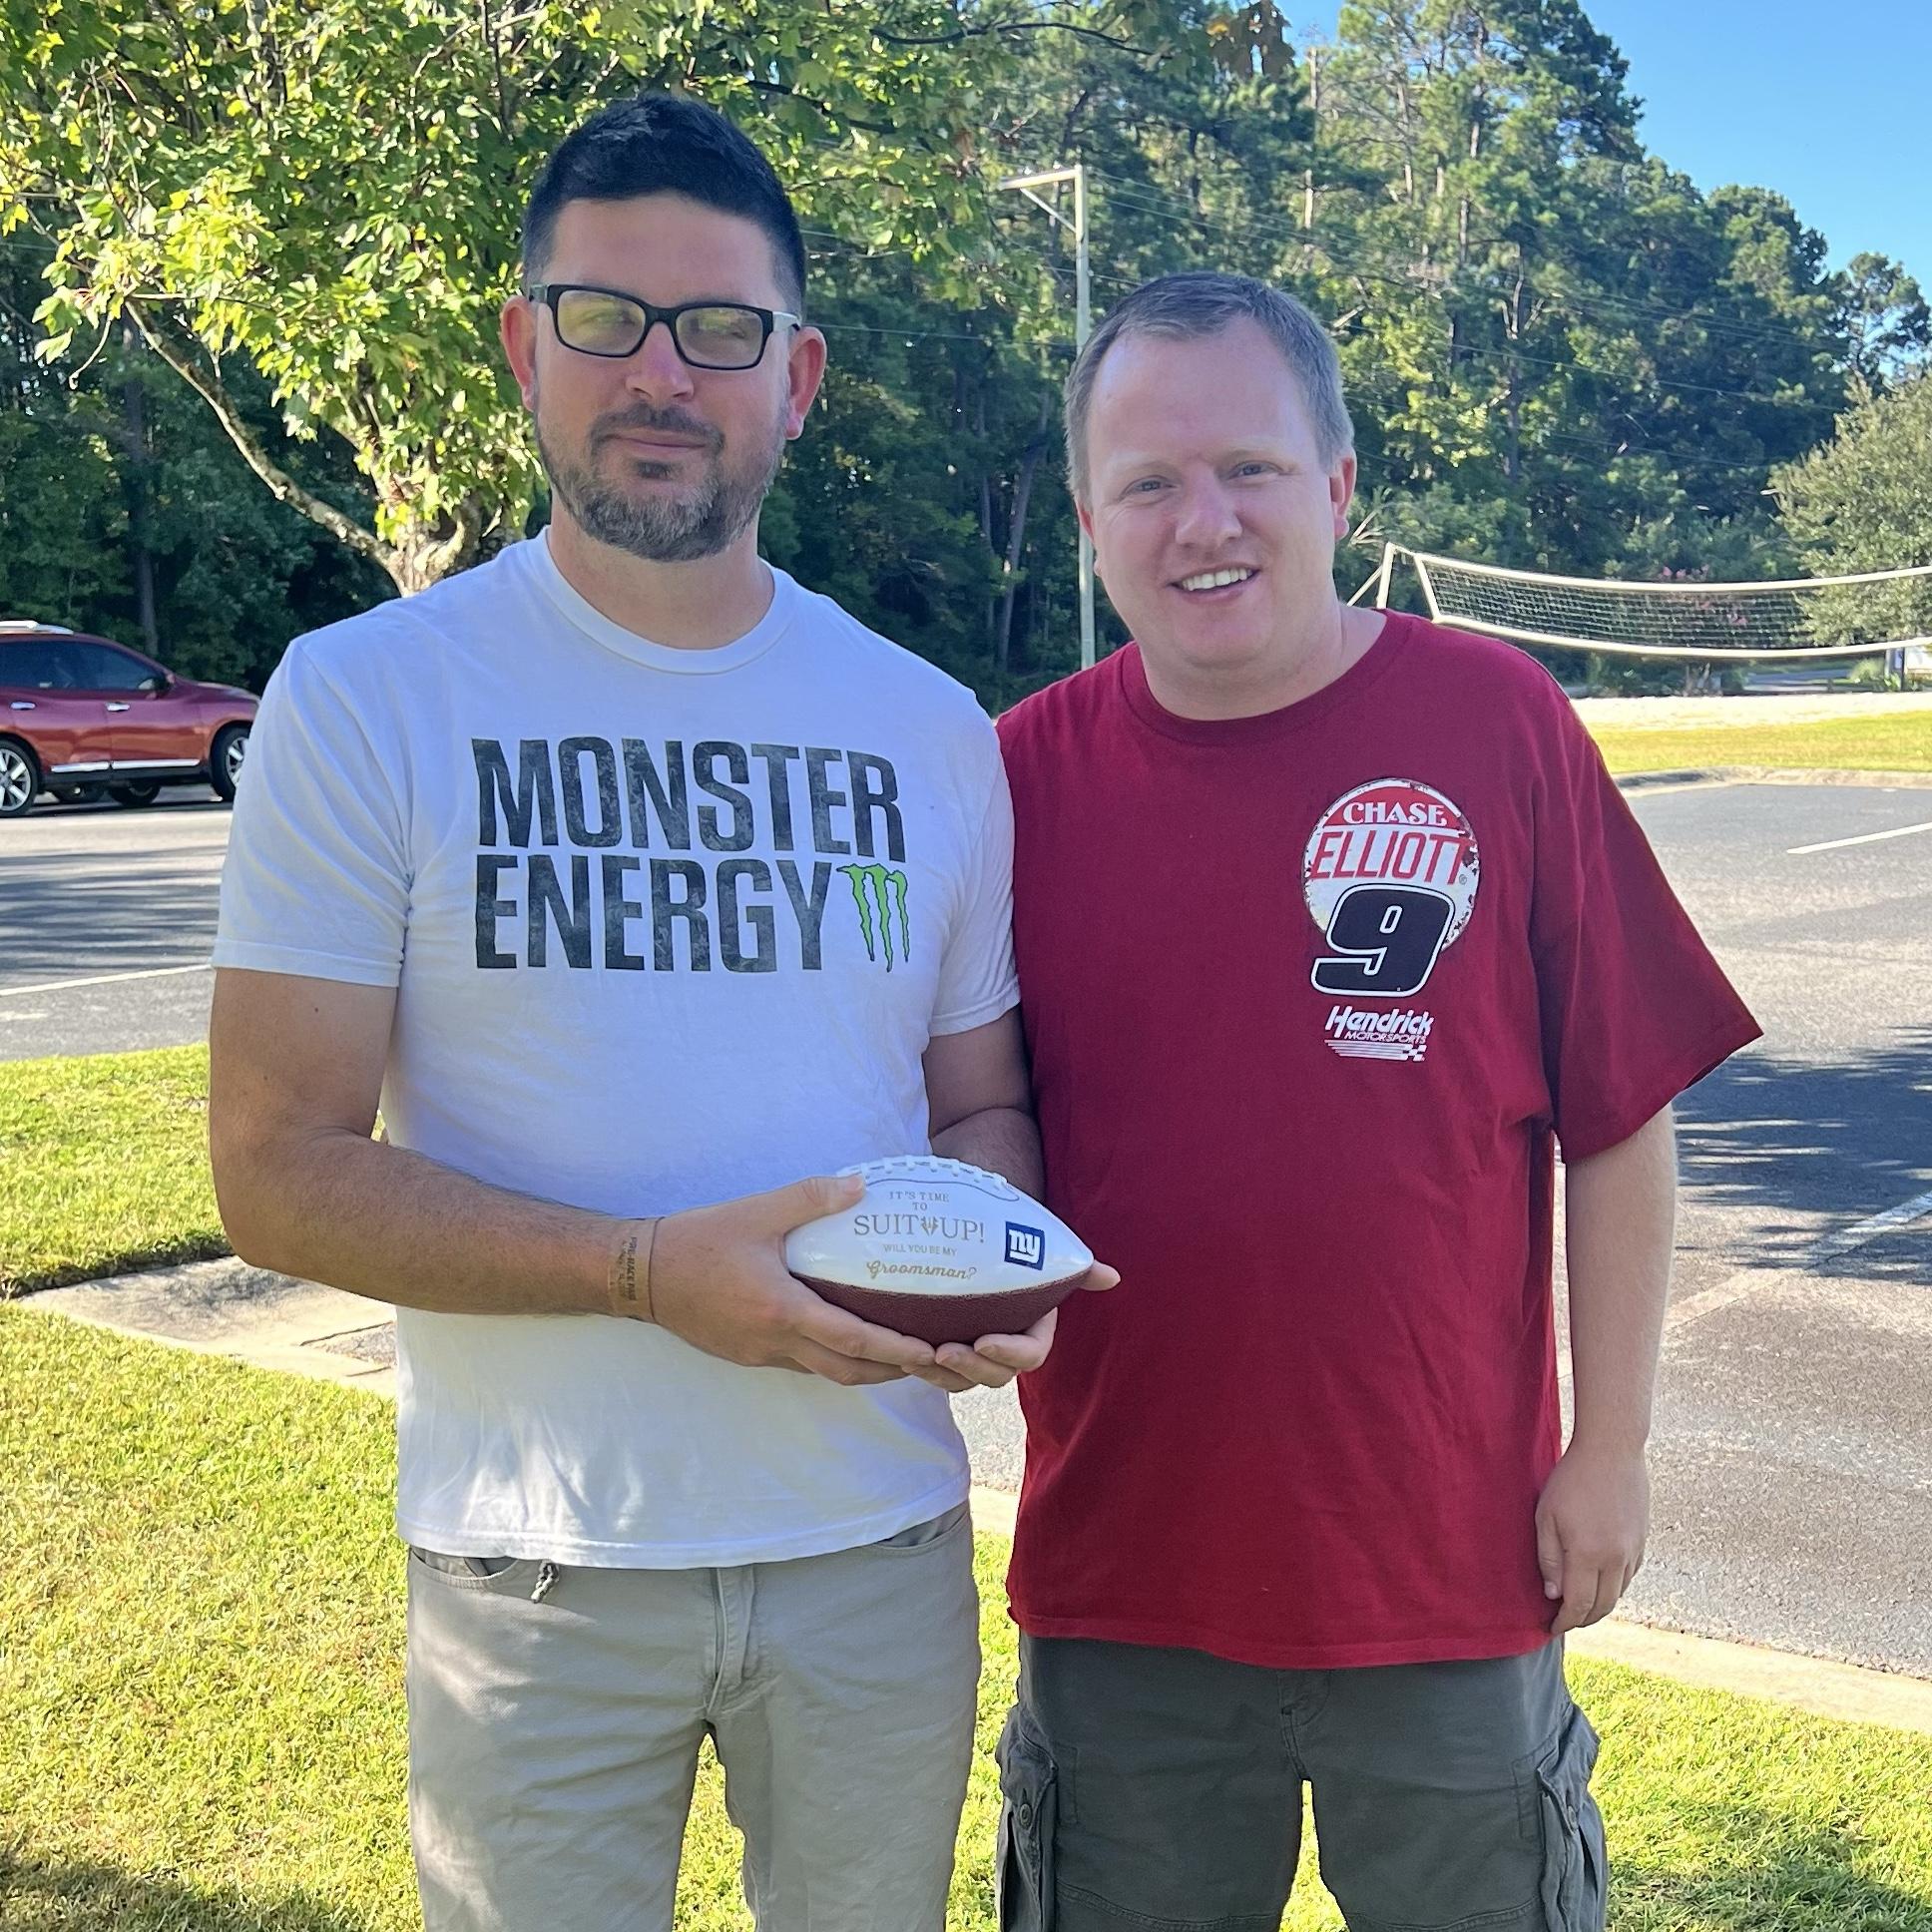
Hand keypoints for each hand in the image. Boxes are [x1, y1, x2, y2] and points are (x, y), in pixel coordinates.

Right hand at [636, 1176, 938, 1386]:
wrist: (641, 1274)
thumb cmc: (699, 1240)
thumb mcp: (756, 1212)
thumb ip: (810, 1198)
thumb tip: (861, 1186)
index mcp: (781, 1310)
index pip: (851, 1340)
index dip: (894, 1349)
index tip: (929, 1350)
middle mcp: (774, 1342)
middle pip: (845, 1372)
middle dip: (891, 1371)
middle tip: (928, 1362)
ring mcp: (759, 1353)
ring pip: (823, 1373)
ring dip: (862, 1369)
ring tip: (897, 1355)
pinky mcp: (746, 1354)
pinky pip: (799, 1364)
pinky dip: (830, 1359)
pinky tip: (842, 1339)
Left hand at [913, 1260, 1119, 1392]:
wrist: (978, 1238)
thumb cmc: (1014, 1246)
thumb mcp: (1045, 1253)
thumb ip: (1076, 1268)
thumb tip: (1113, 1277)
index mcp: (1032, 1334)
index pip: (1030, 1356)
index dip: (1009, 1353)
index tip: (985, 1340)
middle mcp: (1003, 1350)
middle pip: (993, 1375)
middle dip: (969, 1368)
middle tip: (942, 1351)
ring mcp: (972, 1353)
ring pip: (959, 1380)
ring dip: (938, 1373)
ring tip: (913, 1355)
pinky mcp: (942, 1349)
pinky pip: (933, 1371)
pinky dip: (918, 1365)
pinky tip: (899, 1351)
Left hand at [1534, 1439, 1649, 1634]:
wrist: (1612, 1451)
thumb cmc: (1571, 1480)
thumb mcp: (1546, 1516)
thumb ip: (1549, 1558)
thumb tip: (1554, 1595)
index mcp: (1588, 1554)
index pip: (1578, 1604)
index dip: (1564, 1621)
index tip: (1551, 1628)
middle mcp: (1616, 1559)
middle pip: (1602, 1606)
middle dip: (1582, 1620)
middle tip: (1565, 1622)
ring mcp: (1632, 1551)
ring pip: (1617, 1594)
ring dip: (1599, 1606)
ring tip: (1580, 1606)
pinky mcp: (1642, 1542)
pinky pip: (1629, 1577)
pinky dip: (1614, 1588)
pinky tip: (1600, 1584)